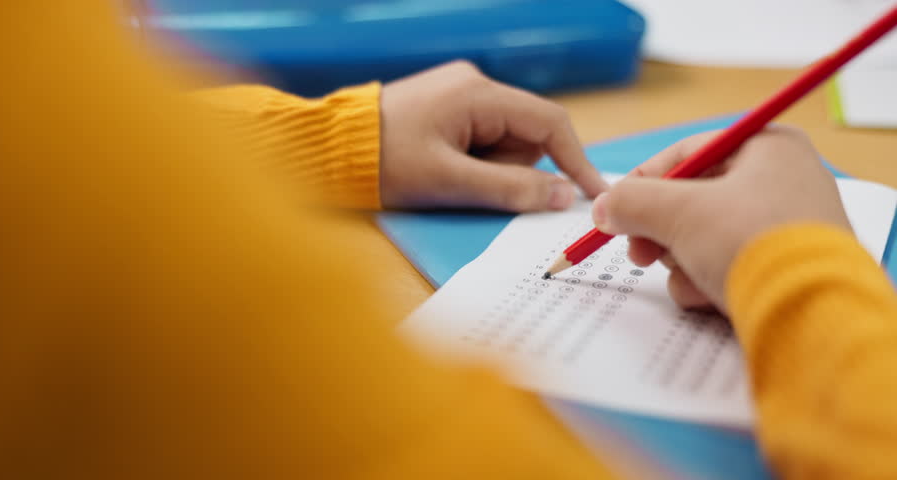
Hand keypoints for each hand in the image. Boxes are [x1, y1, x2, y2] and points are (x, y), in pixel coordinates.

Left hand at [380, 62, 607, 210]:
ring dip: (487, 169)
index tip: (589, 193)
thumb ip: (510, 188)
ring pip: (503, 143)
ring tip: (443, 177)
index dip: (575, 160)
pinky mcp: (446, 109)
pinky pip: (480, 141)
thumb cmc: (383, 163)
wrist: (327, 152)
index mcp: (478, 93)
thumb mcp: (449, 182)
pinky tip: (439, 169)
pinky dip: (471, 163)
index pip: (550, 122)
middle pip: (525, 136)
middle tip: (467, 185)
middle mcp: (474, 85)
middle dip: (508, 170)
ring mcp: (458, 95)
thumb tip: (561, 196)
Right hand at [591, 126, 851, 312]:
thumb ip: (632, 202)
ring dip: (682, 262)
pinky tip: (710, 296)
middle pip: (693, 199)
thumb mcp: (679, 212)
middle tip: (639, 253)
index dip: (643, 182)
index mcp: (767, 147)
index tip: (614, 210)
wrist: (811, 314)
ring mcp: (786, 227)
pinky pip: (728, 265)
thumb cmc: (753, 243)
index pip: (687, 154)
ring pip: (704, 237)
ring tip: (689, 277)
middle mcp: (783, 181)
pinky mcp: (784, 268)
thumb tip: (604, 209)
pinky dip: (708, 281)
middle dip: (661, 232)